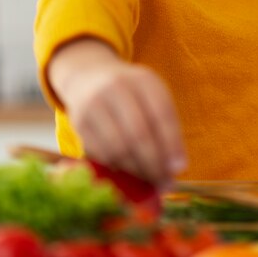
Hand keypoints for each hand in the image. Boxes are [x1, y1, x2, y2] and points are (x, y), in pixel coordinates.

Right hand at [48, 38, 186, 184]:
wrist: (89, 76)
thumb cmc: (131, 92)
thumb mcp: (151, 96)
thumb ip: (166, 125)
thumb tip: (176, 166)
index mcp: (143, 79)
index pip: (161, 113)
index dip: (172, 143)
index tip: (179, 168)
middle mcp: (117, 87)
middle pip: (139, 134)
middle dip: (154, 164)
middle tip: (164, 182)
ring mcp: (95, 104)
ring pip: (118, 148)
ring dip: (136, 170)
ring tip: (148, 179)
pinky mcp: (79, 122)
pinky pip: (101, 154)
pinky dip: (117, 167)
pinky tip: (128, 170)